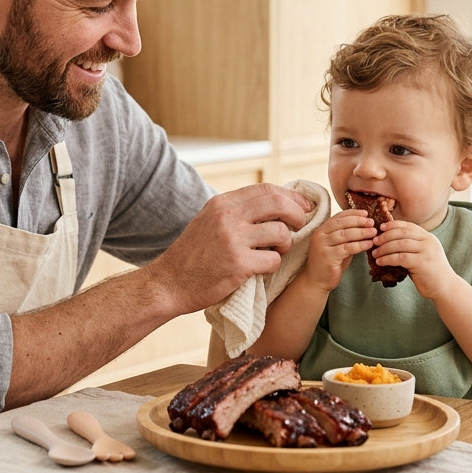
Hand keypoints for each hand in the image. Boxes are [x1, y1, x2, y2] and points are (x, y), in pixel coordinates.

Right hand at [147, 183, 312, 313]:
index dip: (290, 197)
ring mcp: (232, 239)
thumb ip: (237, 211)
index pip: (265, 189)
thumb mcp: (210, 221)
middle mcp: (227, 216)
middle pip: (278, 204)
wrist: (169, 283)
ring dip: (285, 244)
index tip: (302, 207)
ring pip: (280, 233)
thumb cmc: (193, 255)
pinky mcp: (238, 264)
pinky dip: (273, 264)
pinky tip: (261, 268)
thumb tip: (275, 204)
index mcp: (222, 203)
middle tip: (299, 226)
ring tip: (275, 251)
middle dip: (297, 215)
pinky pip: (273, 259)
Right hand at [300, 210, 376, 290]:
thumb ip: (347, 237)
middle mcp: (319, 236)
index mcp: (321, 230)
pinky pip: (347, 248)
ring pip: (344, 235)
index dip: (353, 214)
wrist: (316, 281)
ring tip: (373, 232)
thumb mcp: (338, 246)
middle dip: (358, 221)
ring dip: (361, 232)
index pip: (338, 217)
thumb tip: (366, 227)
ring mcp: (322, 246)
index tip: (366, 213)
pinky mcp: (328, 257)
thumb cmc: (329, 263)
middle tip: (372, 222)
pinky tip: (369, 244)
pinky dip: (359, 245)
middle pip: (341, 224)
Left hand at [371, 220, 458, 297]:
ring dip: (384, 248)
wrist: (445, 287)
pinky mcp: (422, 263)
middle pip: (402, 233)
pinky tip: (380, 262)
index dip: (393, 225)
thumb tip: (388, 241)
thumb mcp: (422, 254)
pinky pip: (400, 258)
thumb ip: (410, 246)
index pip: (408, 226)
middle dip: (386, 236)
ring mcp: (426, 251)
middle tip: (374, 241)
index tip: (381, 228)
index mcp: (428, 237)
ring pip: (400, 244)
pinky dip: (387, 259)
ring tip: (375, 253)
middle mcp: (428, 241)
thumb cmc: (430, 272)